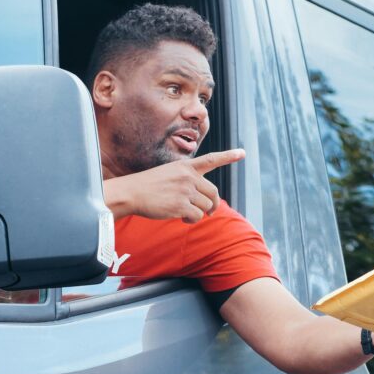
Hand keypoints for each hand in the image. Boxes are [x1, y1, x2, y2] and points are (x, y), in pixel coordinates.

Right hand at [104, 149, 243, 222]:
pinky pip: (197, 217)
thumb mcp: (169, 174)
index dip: (228, 156)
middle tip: (209, 212)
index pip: (211, 159)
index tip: (242, 153)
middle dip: (213, 205)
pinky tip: (181, 218)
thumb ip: (187, 181)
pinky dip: (191, 221)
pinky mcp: (180, 205)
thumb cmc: (148, 186)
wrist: (131, 193)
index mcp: (185, 167)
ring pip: (206, 207)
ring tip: (186, 214)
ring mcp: (185, 191)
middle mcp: (188, 177)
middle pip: (213, 193)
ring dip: (199, 214)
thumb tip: (205, 199)